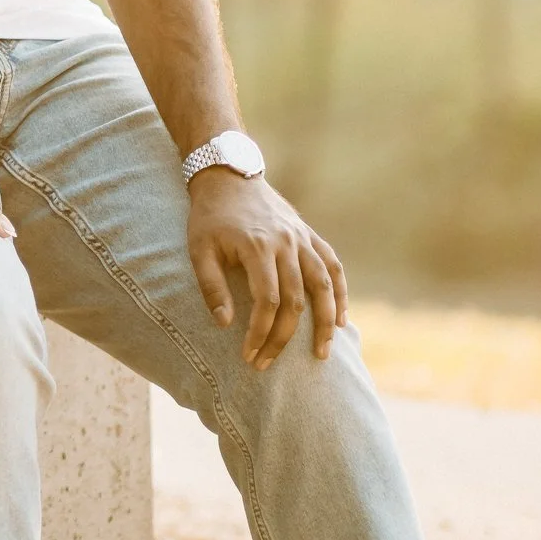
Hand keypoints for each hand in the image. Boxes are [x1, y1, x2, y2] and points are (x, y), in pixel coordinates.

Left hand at [187, 170, 346, 367]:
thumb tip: (226, 324)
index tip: (250, 355)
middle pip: (296, 300)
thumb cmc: (209, 217)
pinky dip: (341, 293)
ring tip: (322, 353)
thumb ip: (211, 286)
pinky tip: (341, 319)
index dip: (261, 332)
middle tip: (271, 363)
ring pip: (324, 284)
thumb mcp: (199, 249)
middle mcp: (286, 243)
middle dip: (284, 337)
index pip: (267, 301)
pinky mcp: (309, 235)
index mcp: (257, 247)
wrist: (228, 176)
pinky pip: (333, 266)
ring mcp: (301, 238)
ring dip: (326, 321)